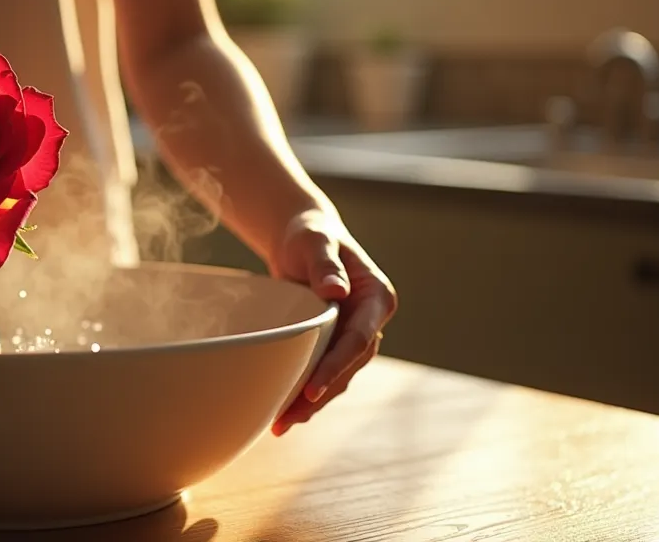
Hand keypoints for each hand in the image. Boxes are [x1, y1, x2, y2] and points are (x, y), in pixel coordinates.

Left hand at [268, 209, 396, 435]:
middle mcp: (371, 320)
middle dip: (321, 394)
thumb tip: (337, 291)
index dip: (336, 367)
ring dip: (312, 402)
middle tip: (288, 418)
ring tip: (280, 424)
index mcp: (377, 298)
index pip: (358, 340)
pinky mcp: (334, 342)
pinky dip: (306, 392)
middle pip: (349, 366)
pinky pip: (324, 372)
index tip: (312, 389)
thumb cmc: (309, 235)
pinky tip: (283, 411)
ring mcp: (354, 334)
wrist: (301, 237)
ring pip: (338, 376)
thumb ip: (325, 265)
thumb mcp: (315, 242)